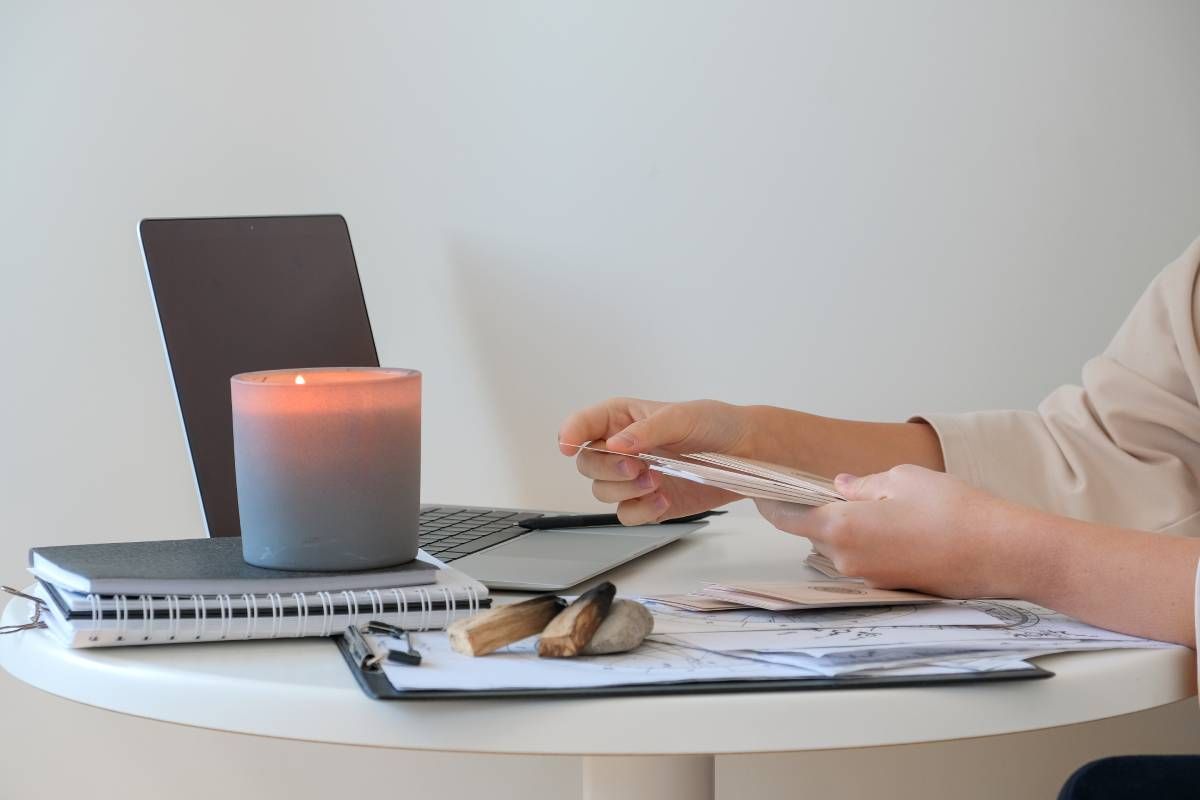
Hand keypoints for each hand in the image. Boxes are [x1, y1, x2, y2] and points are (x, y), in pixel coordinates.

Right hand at [558, 397, 755, 523]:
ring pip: (601, 491)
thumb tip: (617, 444)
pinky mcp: (649, 503)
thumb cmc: (715, 424)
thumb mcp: (683, 417)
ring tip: (656, 481)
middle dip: (606, 468)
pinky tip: (663, 499)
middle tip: (635, 467)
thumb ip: (648, 430)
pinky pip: (627, 514)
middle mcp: (622, 448)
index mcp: (623, 418)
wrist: (746, 454)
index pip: (584, 424)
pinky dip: (641, 510)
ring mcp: (634, 478)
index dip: (570, 433)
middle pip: (587, 463)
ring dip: (624, 490)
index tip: (567, 445)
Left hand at [755, 464, 1029, 597]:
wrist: (1001, 553)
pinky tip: (898, 525)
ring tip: (879, 503)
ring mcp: (869, 577)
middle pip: (814, 531)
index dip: (771, 501)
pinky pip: (866, 559)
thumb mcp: (902, 479)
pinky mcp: (891, 586)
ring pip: (841, 546)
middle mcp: (847, 559)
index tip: (761, 488)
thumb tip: (841, 487)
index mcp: (840, 528)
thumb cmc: (954, 511)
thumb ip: (862, 485)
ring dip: (848, 526)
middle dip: (818, 510)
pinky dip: (869, 541)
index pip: (786, 517)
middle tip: (831, 486)